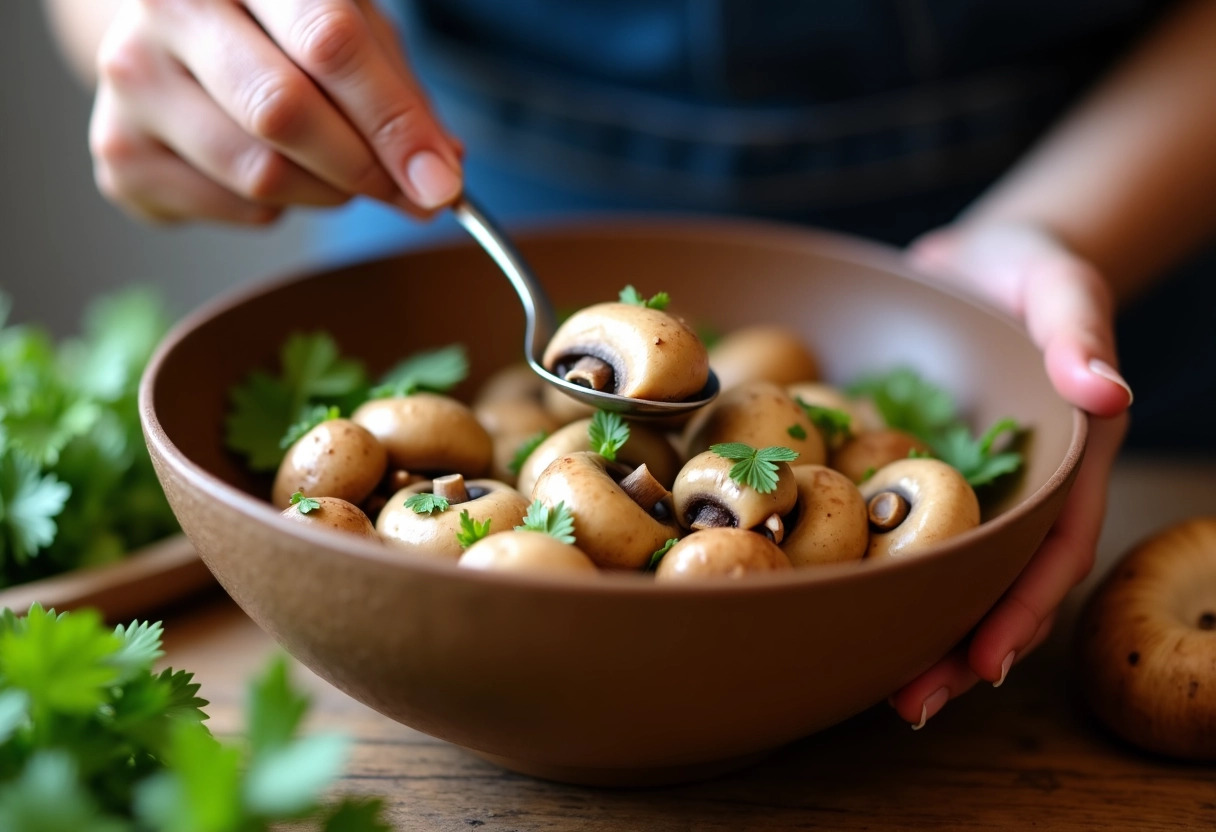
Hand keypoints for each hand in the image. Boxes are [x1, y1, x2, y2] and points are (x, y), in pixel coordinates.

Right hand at [89, 0, 461, 223]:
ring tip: (337, 171)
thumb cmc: (282, 26)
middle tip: (407, 193)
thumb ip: (400, 96)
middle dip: (364, 168)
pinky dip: (279, 209)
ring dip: (327, 193)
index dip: (394, 121)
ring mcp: (132, 81)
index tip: (442, 182)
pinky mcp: (120, 154)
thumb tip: (440, 175)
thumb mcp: (353, 27)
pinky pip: (234, 208)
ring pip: (261, 173)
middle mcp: (167, 6)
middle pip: (284, 112)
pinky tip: (275, 171)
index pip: (329, 42)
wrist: (181, 33)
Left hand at [889, 221, 1131, 728]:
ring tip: (874, 685)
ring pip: (944, 571)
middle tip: (911, 703)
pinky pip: (893, 528)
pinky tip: (835, 604)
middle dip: (959, 648)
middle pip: (995, 583)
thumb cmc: (1033, 272)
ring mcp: (961, 486)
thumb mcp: (1063, 289)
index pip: (1054, 551)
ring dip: (914, 628)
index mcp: (1065, 464)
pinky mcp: (910, 471)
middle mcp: (1015, 490)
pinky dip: (873, 570)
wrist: (976, 262)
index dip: (1024, 609)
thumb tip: (1107, 389)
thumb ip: (1081, 335)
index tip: (986, 661)